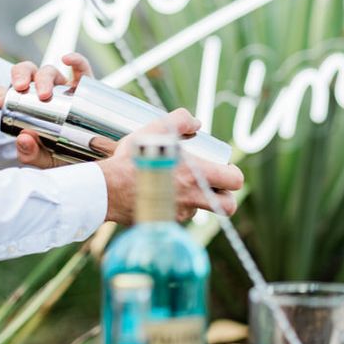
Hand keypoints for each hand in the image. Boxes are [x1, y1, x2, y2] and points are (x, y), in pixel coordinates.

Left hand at [0, 52, 92, 167]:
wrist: (95, 157)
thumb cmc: (64, 155)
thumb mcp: (44, 160)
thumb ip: (31, 153)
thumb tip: (23, 138)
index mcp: (26, 107)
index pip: (8, 93)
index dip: (1, 93)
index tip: (0, 102)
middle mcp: (42, 93)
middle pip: (27, 73)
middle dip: (21, 76)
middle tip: (22, 89)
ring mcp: (63, 88)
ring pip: (49, 71)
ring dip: (44, 77)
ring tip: (45, 93)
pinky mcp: (84, 86)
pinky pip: (80, 68)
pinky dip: (75, 60)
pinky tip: (67, 60)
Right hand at [97, 109, 243, 223]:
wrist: (108, 188)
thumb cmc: (134, 158)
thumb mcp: (156, 129)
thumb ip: (179, 121)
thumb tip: (195, 123)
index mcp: (197, 175)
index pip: (235, 181)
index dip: (233, 174)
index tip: (224, 168)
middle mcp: (193, 198)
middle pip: (228, 207)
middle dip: (225, 197)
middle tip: (211, 186)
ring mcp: (178, 213)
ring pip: (198, 211)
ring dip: (192, 200)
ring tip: (174, 185)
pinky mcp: (163, 222)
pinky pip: (175, 216)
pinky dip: (170, 206)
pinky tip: (155, 193)